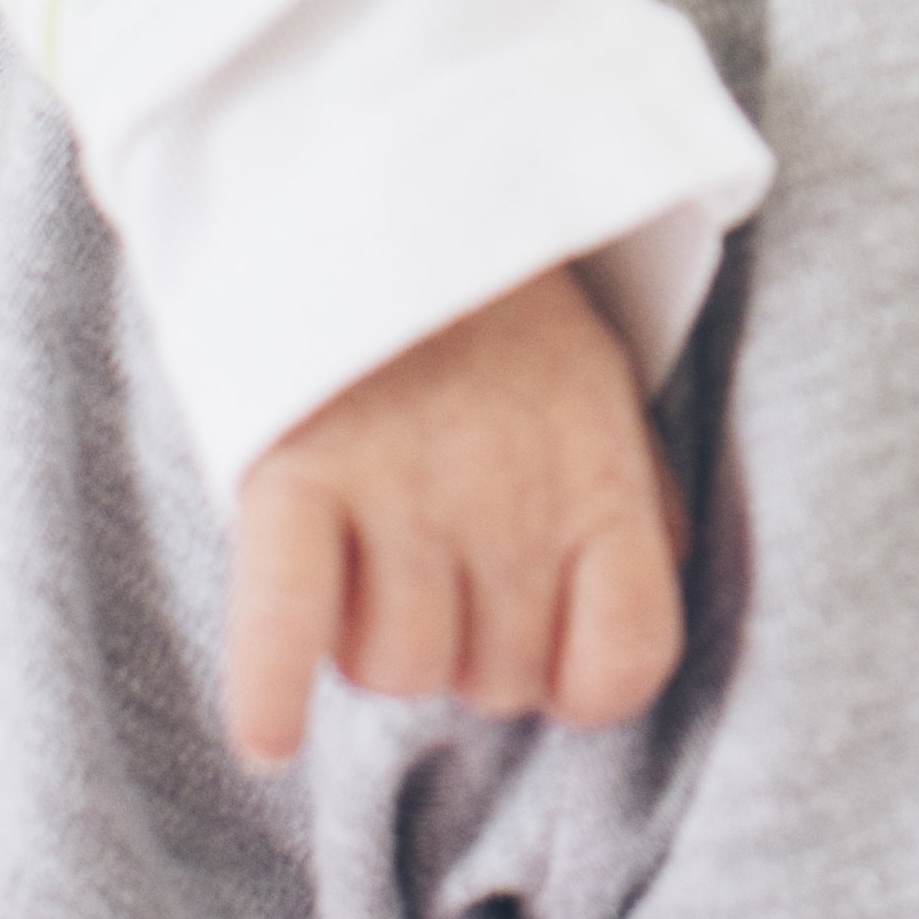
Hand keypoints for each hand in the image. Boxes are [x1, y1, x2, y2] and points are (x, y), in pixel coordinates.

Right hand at [222, 258, 683, 768]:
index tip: (545, 642)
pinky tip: (270, 735)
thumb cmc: (504, 316)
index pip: (619, 670)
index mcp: (600, 482)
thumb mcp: (607, 391)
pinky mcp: (297, 477)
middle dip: (470, 647)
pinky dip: (272, 687)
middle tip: (440, 561)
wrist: (392, 183)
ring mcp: (402, 491)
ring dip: (376, 640)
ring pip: (395, 669)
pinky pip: (287, 620)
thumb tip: (649, 611)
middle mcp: (511, 500)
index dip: (578, 679)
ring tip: (370, 554)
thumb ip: (640, 504)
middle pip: (495, 683)